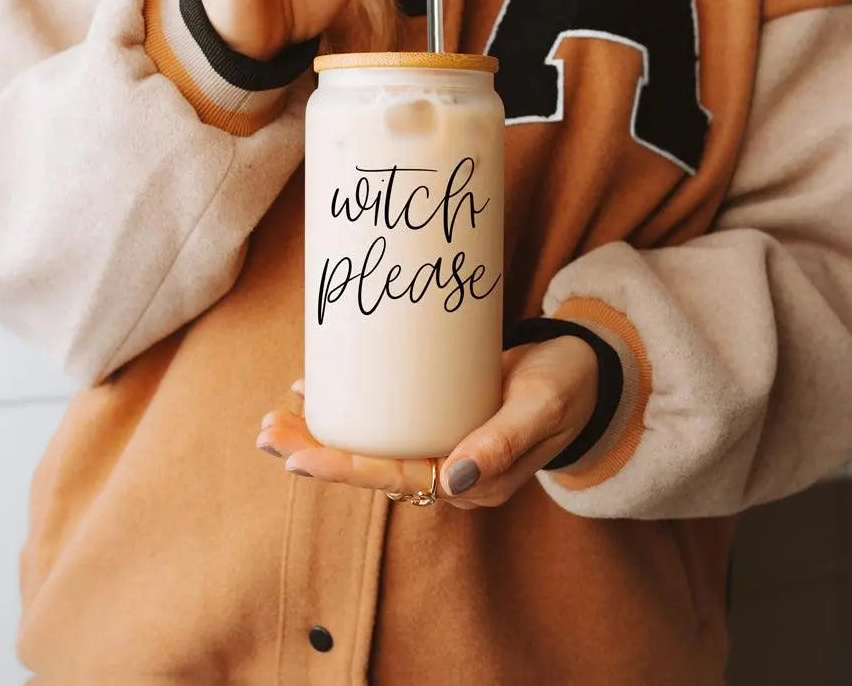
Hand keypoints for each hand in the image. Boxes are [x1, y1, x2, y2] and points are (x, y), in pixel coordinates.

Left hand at [257, 336, 598, 509]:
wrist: (585, 368)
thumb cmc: (567, 385)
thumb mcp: (542, 407)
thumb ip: (503, 443)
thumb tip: (452, 483)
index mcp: (475, 482)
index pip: (398, 479)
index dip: (344, 468)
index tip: (297, 458)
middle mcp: (453, 472)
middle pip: (373, 467)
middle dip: (316, 452)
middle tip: (266, 430)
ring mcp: (445, 447)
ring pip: (374, 448)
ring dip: (324, 434)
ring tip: (276, 417)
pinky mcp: (441, 420)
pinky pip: (389, 425)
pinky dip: (352, 411)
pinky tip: (319, 391)